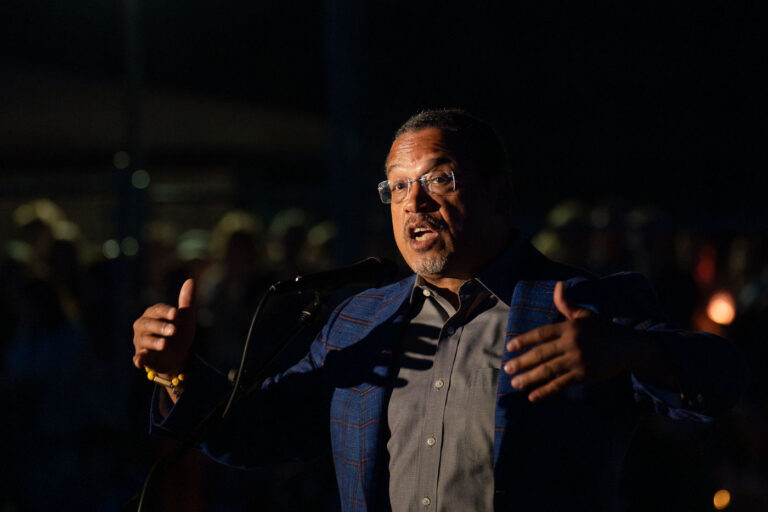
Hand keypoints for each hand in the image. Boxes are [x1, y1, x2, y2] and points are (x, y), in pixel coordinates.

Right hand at [132, 278, 195, 377]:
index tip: (176, 314)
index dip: (166, 311)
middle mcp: (143, 326)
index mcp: (153, 314)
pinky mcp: (141, 357)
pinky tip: (140, 361)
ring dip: (154, 342)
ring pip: (144, 340)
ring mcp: (140, 342)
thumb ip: (186, 301)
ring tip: (164, 344)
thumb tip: (190, 280)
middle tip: (174, 330)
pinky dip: (138, 359)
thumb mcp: (185, 318)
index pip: (157, 310)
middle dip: (161, 327)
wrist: (178, 356)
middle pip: (148, 324)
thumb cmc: (179, 334)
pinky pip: (138, 357)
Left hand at [503, 281, 637, 401]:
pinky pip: (560, 384)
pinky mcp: (584, 375)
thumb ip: (567, 303)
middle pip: (541, 353)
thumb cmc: (602, 329)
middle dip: (522, 362)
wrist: (627, 347)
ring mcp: (578, 360)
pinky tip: (532, 396)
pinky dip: (545, 391)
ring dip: (529, 378)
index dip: (524, 340)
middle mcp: (572, 343)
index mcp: (569, 327)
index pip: (541, 334)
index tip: (509, 347)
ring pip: (548, 370)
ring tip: (515, 383)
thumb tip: (558, 285)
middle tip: (507, 368)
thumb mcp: (584, 315)